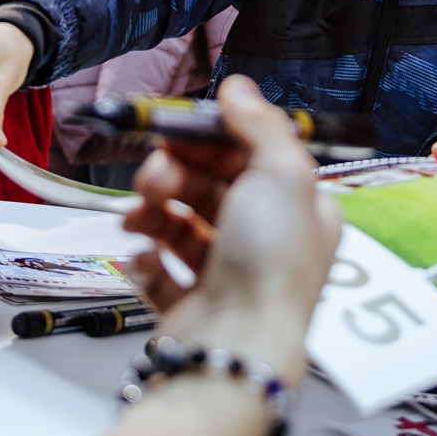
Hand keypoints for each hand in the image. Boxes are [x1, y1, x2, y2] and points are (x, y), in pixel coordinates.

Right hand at [122, 76, 342, 384]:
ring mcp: (229, 276)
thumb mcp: (281, 175)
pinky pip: (161, 271)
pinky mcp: (194, 306)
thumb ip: (259, 125)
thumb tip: (238, 88)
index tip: (174, 130)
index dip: (211, 141)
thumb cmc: (269, 265)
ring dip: (153, 213)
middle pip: (210, 188)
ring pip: (181, 225)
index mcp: (300, 209)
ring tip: (136, 220)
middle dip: (174, 176)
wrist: (236, 348)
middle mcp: (268, 241)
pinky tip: (143, 261)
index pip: (252, 157)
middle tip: (150, 178)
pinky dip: (147, 261)